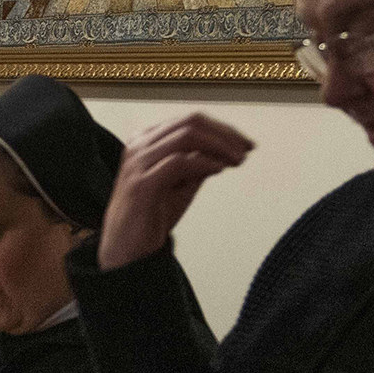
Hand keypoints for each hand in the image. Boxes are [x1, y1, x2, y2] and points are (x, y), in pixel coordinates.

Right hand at [101, 113, 254, 269]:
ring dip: (219, 146)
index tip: (245, 145)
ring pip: (185, 136)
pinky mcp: (141, 185)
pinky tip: (219, 170)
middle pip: (190, 123)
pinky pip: (178, 163)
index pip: (189, 122)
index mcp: (146, 142)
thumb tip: (224, 151)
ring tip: (238, 160)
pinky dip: (203, 163)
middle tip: (246, 149)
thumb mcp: (181, 184)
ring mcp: (138, 164)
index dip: (222, 130)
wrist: (127, 251)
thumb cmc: (151, 216)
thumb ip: (197, 164)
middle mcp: (139, 146)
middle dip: (224, 134)